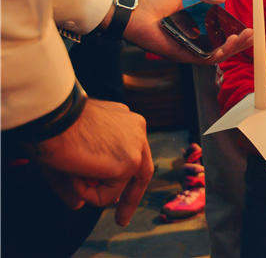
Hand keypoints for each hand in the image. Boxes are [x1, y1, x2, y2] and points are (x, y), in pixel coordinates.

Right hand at [31, 99, 152, 225]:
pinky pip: (107, 196)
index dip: (126, 177)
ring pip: (119, 186)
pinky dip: (86, 193)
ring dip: (89, 189)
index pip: (133, 153)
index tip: (120, 195)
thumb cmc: (53, 129)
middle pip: (142, 171)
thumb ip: (76, 182)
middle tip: (121, 220)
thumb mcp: (68, 156)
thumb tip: (78, 206)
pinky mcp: (130, 163)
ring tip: (70, 170)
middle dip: (130, 198)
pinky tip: (75, 171)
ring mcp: (136, 146)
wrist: (52, 116)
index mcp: (125, 121)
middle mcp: (136, 129)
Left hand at [123, 0, 252, 63]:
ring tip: (244, 38)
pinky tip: (229, 42)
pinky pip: (205, 58)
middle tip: (252, 34)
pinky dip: (219, 53)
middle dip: (240, 42)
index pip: (220, 33)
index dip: (235, 32)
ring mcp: (189, 49)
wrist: (135, 10)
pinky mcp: (183, 55)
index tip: (248, 27)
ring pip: (217, 55)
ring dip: (233, 48)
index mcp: (195, 26)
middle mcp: (194, 39)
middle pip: (223, 46)